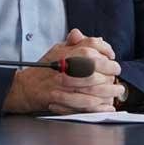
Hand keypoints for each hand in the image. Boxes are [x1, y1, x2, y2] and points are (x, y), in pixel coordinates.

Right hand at [2, 29, 123, 113]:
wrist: (26, 87)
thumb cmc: (44, 69)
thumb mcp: (58, 50)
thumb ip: (77, 43)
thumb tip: (95, 38)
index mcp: (66, 51)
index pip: (91, 45)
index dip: (106, 50)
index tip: (112, 57)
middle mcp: (66, 65)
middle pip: (96, 65)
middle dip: (111, 72)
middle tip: (117, 76)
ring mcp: (63, 83)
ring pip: (93, 86)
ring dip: (109, 90)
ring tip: (117, 91)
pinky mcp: (61, 99)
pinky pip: (85, 104)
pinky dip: (99, 106)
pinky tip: (108, 106)